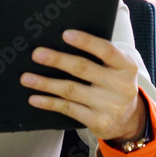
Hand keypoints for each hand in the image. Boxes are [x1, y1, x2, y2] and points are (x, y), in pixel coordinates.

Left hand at [19, 30, 146, 141]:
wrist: (129, 120)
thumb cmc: (114, 84)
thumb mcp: (116, 68)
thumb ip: (98, 56)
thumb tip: (60, 41)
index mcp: (126, 66)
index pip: (106, 50)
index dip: (86, 41)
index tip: (65, 34)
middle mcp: (121, 86)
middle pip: (84, 69)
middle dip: (58, 60)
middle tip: (36, 54)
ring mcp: (110, 106)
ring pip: (71, 90)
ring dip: (46, 83)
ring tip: (26, 78)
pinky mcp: (99, 122)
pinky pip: (69, 109)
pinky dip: (49, 103)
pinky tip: (34, 98)